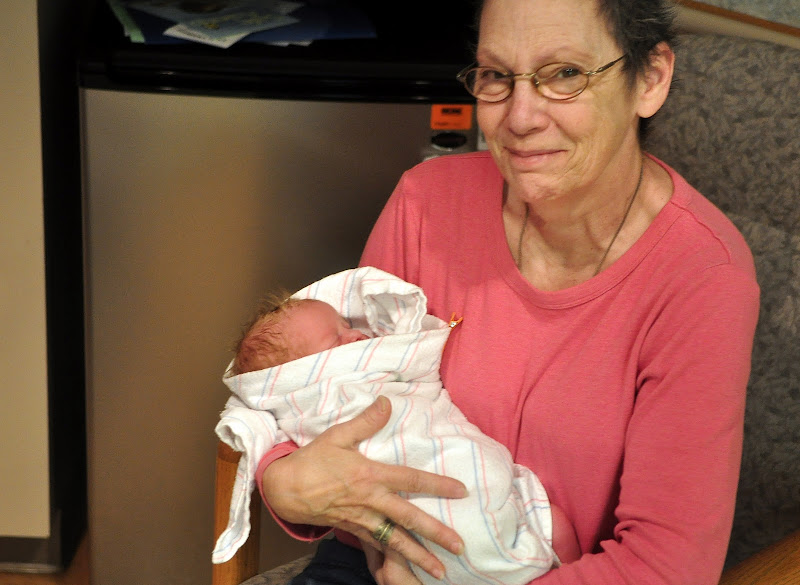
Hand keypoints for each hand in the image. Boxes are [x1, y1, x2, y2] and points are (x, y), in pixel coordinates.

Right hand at [262, 396, 465, 579]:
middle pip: (409, 519)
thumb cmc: (312, 460)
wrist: (285, 489)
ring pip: (396, 540)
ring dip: (419, 556)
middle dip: (436, 533)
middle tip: (459, 546)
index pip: (412, 480)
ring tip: (440, 571)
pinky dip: (393, 559)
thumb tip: (387, 402)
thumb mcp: (337, 435)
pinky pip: (377, 546)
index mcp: (370, 476)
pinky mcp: (352, 530)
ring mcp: (362, 519)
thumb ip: (365, 421)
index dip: (438, 485)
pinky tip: (405, 569)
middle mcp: (371, 501)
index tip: (461, 490)